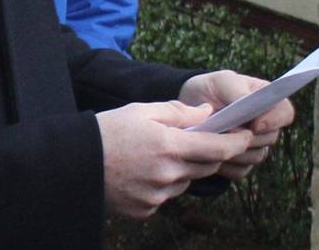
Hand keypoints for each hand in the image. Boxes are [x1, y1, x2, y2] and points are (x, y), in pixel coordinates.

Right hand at [96, 100, 253, 218]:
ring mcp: (156, 196)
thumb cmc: (108, 130)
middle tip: (203, 139)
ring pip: (185, 181)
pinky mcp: (145, 210)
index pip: (217, 149)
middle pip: (205, 166)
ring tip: (161, 152)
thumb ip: (179, 111)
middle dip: (209, 153)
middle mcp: (167, 175)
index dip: (236, 142)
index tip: (245, 135)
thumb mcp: (142, 109)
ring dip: (184, 168)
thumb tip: (208, 113)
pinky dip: (163, 183)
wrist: (73, 162)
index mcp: (169, 146)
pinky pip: (165, 196)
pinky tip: (144, 170)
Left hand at [178, 70, 294, 178]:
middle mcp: (267, 124)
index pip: (286, 112)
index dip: (274, 120)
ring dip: (234, 148)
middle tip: (224, 128)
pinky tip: (210, 150)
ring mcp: (256, 145)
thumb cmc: (210, 89)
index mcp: (268, 100)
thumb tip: (248, 104)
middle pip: (270, 137)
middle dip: (247, 135)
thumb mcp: (221, 81)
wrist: (190, 107)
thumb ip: (237, 90)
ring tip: (213, 136)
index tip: (255, 124)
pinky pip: (240, 170)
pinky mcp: (242, 163)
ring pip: (255, 156)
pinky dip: (225, 163)